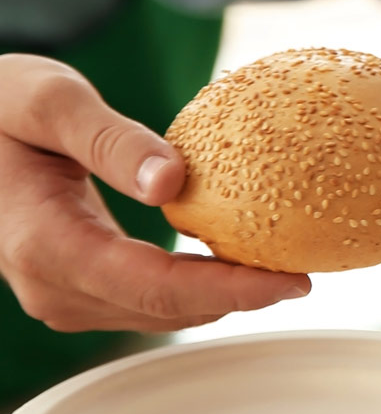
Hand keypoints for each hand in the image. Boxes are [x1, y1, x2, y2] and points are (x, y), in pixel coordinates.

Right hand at [0, 54, 308, 331]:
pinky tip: (234, 260)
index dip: (226, 290)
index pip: (153, 286)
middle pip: (163, 310)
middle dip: (238, 297)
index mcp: (43, 242)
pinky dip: (194, 288)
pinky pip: (146, 301)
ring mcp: (59, 295)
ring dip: (220, 296)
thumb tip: (174, 182)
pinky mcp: (75, 289)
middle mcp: (50, 285)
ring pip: (157, 314)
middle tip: (305, 272)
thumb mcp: (49, 100)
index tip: (287, 282)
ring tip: (281, 266)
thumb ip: (111, 139)